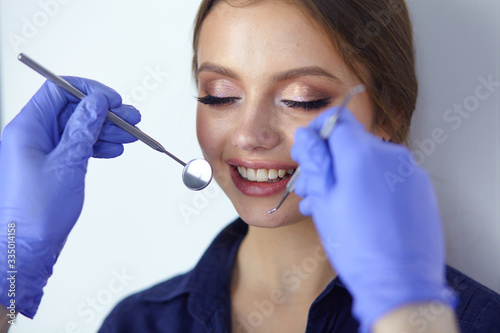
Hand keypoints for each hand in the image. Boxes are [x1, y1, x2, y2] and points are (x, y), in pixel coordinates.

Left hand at [0, 77, 139, 317]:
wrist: (26, 247)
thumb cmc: (36, 211)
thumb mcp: (67, 162)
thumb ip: (83, 128)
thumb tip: (96, 102)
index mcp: (27, 128)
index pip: (58, 91)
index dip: (88, 91)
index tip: (112, 100)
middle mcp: (32, 136)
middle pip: (73, 110)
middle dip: (103, 113)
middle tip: (130, 119)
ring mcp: (42, 151)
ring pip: (78, 129)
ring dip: (104, 130)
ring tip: (129, 137)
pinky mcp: (51, 166)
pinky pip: (76, 146)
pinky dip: (96, 146)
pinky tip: (112, 150)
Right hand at [291, 107, 456, 331]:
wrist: (400, 283)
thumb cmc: (357, 245)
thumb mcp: (323, 200)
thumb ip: (314, 160)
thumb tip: (306, 135)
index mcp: (362, 153)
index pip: (336, 120)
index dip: (316, 133)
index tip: (307, 153)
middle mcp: (391, 154)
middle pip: (352, 142)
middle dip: (328, 161)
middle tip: (311, 190)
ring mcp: (410, 171)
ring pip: (369, 161)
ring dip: (347, 176)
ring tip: (330, 207)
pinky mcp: (420, 188)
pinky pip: (388, 176)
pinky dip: (369, 186)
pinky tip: (358, 213)